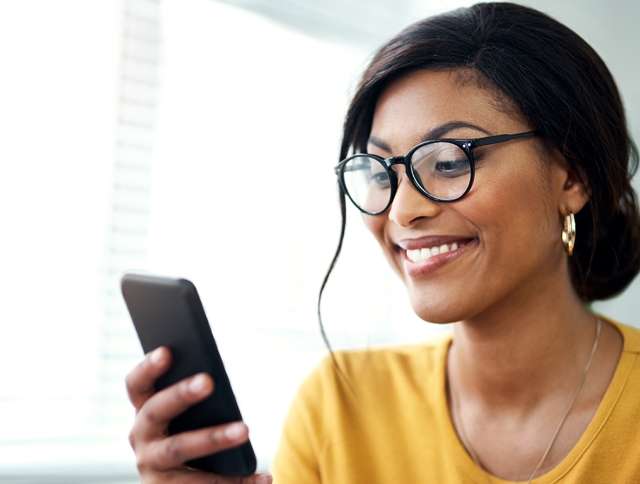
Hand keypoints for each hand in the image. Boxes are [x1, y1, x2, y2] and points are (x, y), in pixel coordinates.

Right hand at [125, 346, 271, 483]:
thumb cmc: (192, 434)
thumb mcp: (190, 414)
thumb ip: (196, 396)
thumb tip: (214, 378)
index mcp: (146, 410)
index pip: (138, 384)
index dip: (148, 367)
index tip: (167, 350)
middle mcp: (141, 436)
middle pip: (156, 411)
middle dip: (181, 394)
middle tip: (208, 380)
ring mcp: (150, 466)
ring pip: (179, 447)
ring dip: (213, 437)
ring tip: (245, 429)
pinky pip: (206, 483)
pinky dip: (239, 480)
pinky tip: (265, 476)